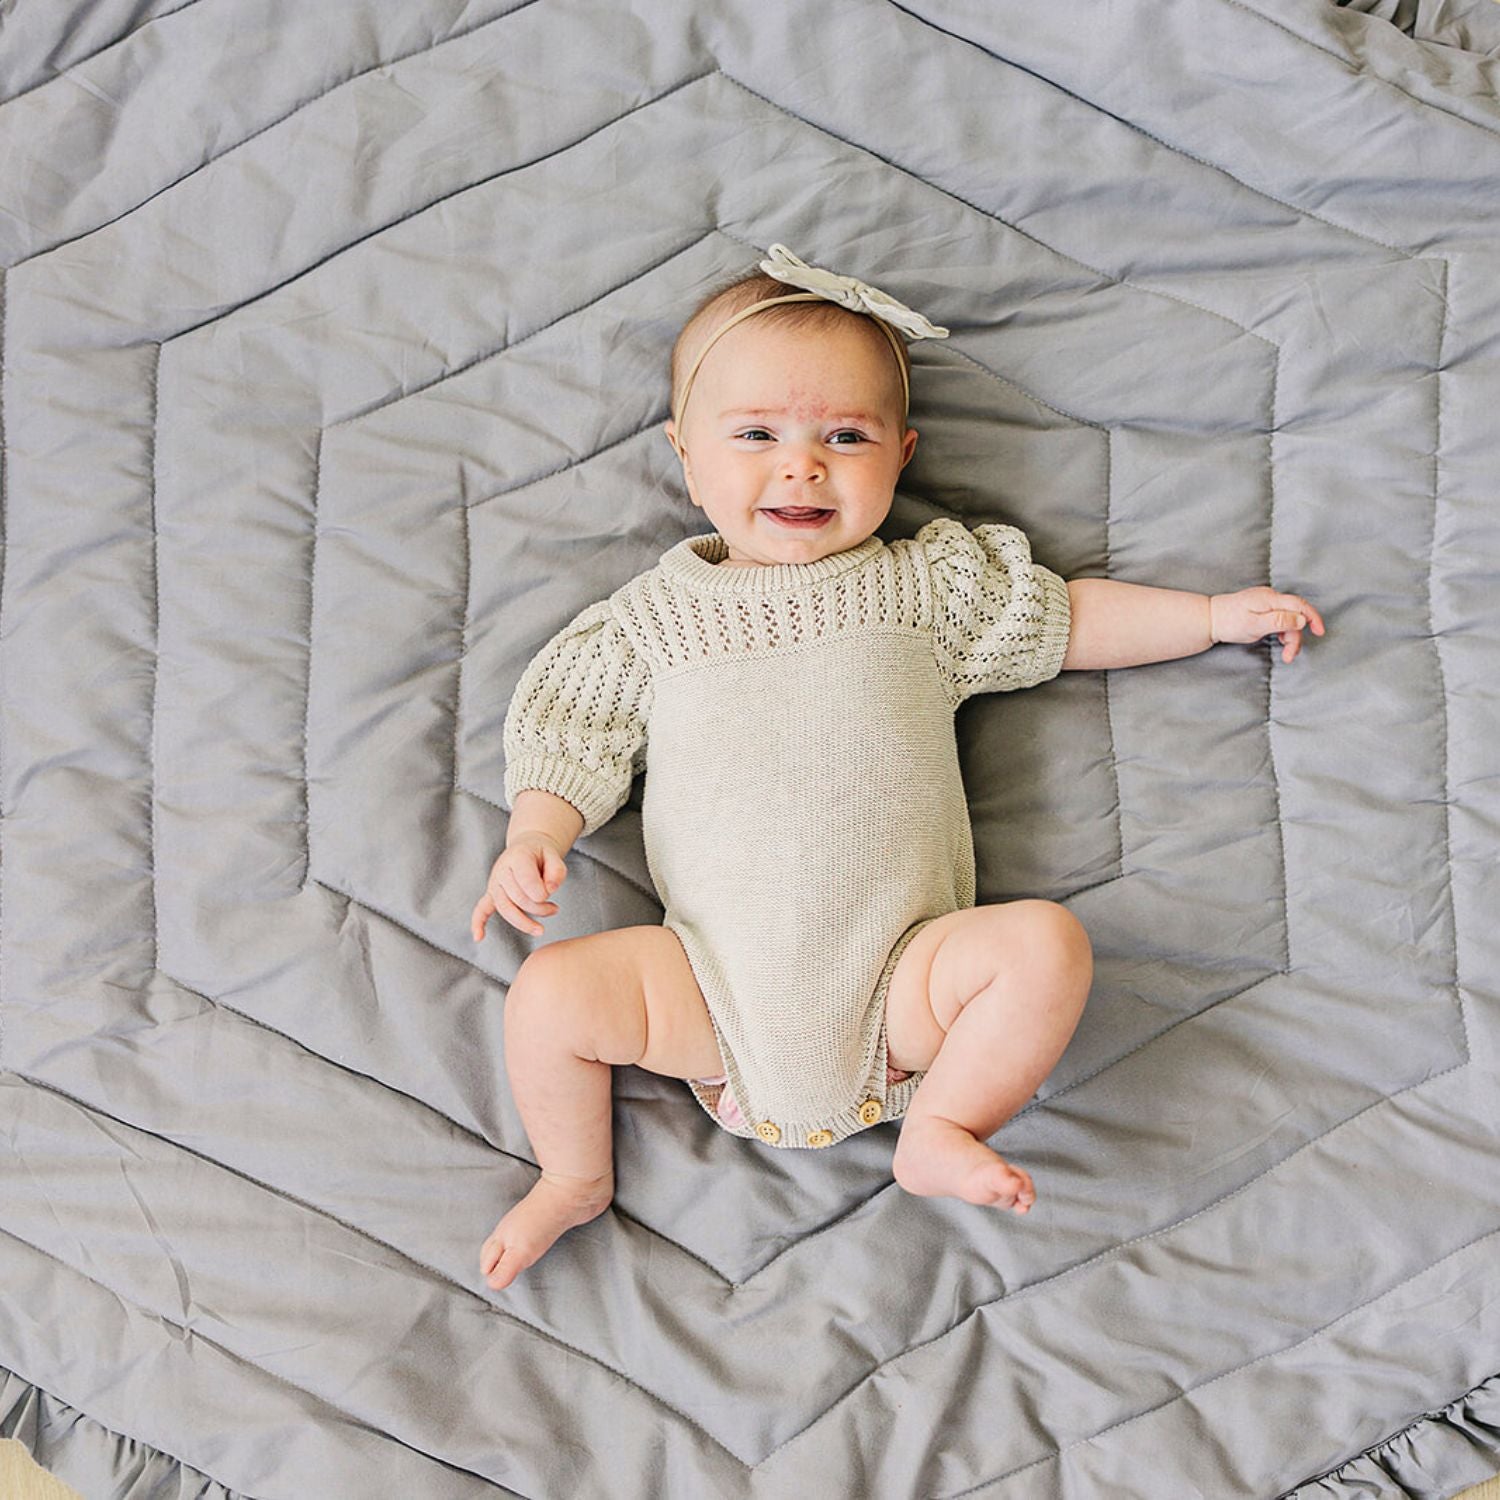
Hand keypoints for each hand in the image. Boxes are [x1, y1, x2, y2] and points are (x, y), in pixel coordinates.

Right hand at [472, 836, 568, 939]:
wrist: (527, 847)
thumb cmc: (541, 854)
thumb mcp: (554, 855)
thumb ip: (557, 871)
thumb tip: (550, 889)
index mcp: (518, 856)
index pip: (527, 880)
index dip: (542, 892)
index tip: (551, 893)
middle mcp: (502, 870)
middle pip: (518, 898)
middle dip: (539, 908)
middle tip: (554, 909)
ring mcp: (495, 883)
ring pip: (505, 908)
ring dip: (524, 922)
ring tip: (540, 930)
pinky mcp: (492, 894)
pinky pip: (482, 909)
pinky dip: (478, 922)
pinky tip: (478, 937)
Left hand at [1210, 588, 1325, 663]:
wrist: (1209, 619)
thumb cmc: (1229, 622)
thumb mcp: (1254, 625)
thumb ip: (1279, 621)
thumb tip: (1301, 619)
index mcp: (1270, 599)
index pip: (1299, 604)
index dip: (1313, 617)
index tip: (1320, 632)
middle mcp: (1270, 598)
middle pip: (1294, 615)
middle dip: (1296, 636)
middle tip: (1289, 656)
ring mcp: (1265, 603)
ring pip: (1287, 620)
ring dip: (1289, 637)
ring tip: (1285, 654)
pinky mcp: (1261, 610)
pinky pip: (1279, 620)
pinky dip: (1282, 633)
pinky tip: (1279, 642)